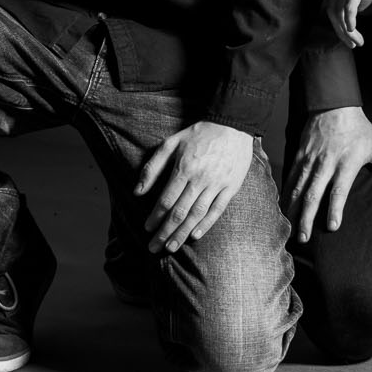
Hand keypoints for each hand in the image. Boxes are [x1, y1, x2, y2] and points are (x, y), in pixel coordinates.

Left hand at [133, 121, 253, 252]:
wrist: (234, 123)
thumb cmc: (200, 133)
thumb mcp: (171, 142)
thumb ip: (152, 167)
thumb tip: (137, 191)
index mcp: (184, 168)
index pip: (165, 201)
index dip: (154, 217)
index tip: (147, 229)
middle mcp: (200, 178)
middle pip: (179, 212)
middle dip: (164, 232)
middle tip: (154, 247)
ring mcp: (218, 183)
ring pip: (197, 214)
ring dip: (182, 233)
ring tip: (171, 247)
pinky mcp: (232, 185)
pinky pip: (218, 209)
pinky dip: (207, 224)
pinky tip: (196, 235)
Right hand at [284, 107, 371, 242]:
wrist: (335, 106)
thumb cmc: (359, 129)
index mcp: (346, 163)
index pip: (339, 190)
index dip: (335, 209)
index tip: (332, 227)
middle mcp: (326, 164)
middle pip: (314, 194)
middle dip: (307, 218)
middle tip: (303, 238)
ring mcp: (311, 160)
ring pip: (298, 189)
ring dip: (293, 210)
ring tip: (290, 229)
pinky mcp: (300, 156)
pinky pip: (291, 178)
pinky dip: (286, 194)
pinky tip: (283, 208)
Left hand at [326, 0, 371, 47]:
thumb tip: (357, 10)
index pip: (333, 1)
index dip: (339, 22)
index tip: (351, 34)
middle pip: (331, 8)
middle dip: (340, 31)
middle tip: (352, 44)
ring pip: (339, 10)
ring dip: (346, 31)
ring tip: (357, 42)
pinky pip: (349, 5)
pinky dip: (349, 21)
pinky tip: (354, 31)